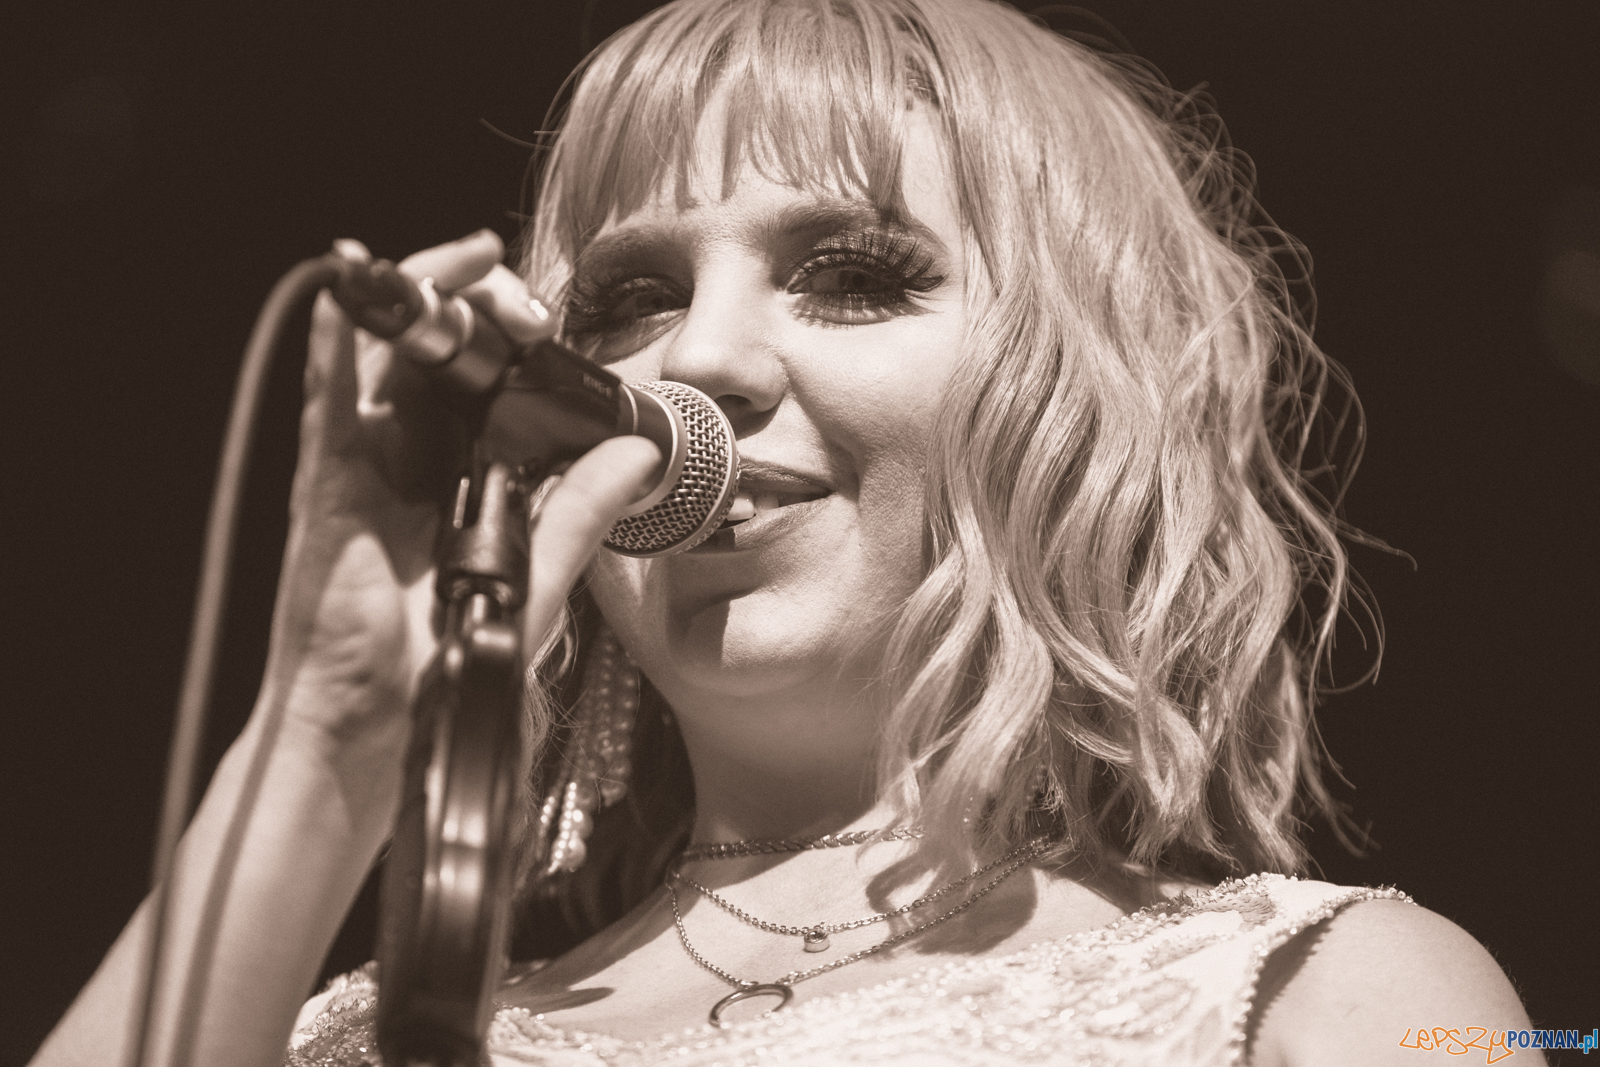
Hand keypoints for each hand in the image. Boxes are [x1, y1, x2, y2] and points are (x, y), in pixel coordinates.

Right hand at [257, 229, 659, 801]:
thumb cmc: (444, 659)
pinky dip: (335, 338)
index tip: (556, 316)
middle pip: (439, 357)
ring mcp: (363, 466)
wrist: (375, 723)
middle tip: (518, 283)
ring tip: (469, 258)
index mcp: (462, 479)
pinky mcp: (324, 482)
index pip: (489, 390)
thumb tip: (639, 454)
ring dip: (425, 299)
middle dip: (479, 306)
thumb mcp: (537, 578)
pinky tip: (351, 287)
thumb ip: (580, 512)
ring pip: (387, 356)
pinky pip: (325, 395)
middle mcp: (411, 461)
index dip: (519, 346)